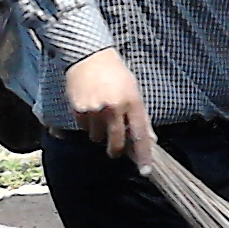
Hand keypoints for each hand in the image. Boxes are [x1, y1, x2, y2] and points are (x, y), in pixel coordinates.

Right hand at [65, 48, 156, 171]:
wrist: (89, 56)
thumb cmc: (115, 74)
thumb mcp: (134, 92)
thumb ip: (140, 116)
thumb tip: (149, 139)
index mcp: (132, 102)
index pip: (141, 135)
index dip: (143, 155)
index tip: (146, 171)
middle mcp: (114, 108)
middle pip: (117, 143)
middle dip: (116, 149)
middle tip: (115, 149)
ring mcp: (95, 110)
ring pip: (98, 138)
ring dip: (100, 133)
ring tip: (101, 115)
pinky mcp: (79, 110)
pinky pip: (84, 128)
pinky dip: (88, 124)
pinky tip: (90, 109)